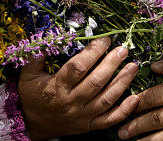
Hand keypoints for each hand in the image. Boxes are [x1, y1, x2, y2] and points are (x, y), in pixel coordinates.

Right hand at [17, 36, 139, 139]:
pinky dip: (124, 110)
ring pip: (106, 99)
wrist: (31, 125)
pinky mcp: (88, 126)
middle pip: (96, 82)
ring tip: (133, 66)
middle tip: (123, 49)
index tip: (104, 40)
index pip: (78, 67)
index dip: (93, 52)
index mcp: (57, 87)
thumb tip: (49, 36)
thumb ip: (36, 56)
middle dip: (112, 64)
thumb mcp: (27, 75)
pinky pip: (109, 120)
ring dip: (122, 82)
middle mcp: (71, 102)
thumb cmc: (32, 96)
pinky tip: (135, 97)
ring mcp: (82, 116)